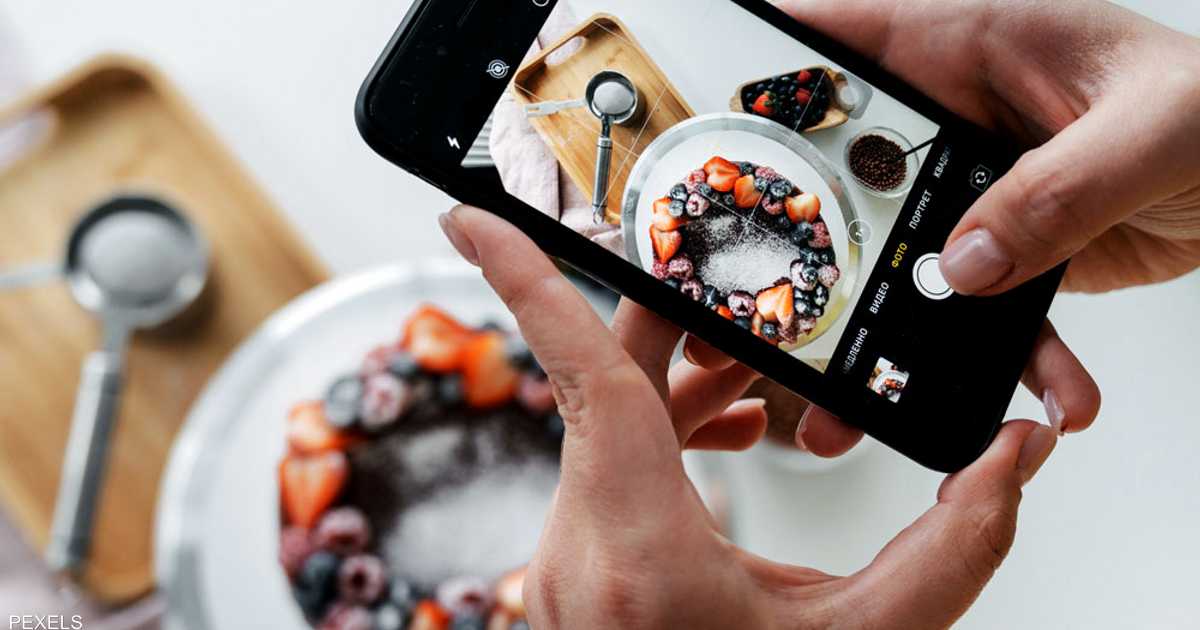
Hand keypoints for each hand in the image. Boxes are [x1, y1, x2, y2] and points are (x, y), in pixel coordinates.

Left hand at [439, 205, 1058, 629]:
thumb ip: (954, 547)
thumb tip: (1011, 456)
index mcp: (638, 547)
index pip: (581, 374)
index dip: (528, 282)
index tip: (474, 218)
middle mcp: (578, 545)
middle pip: (612, 381)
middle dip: (688, 330)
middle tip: (750, 291)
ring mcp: (566, 559)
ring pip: (606, 422)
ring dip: (687, 388)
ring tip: (764, 392)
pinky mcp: (574, 566)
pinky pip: (605, 465)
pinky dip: (664, 434)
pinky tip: (729, 440)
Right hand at [685, 0, 1199, 449]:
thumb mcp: (1149, 132)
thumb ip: (1053, 193)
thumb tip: (961, 266)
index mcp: (972, 47)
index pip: (841, 45)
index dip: (767, 78)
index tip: (710, 130)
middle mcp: (961, 118)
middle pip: (850, 179)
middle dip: (811, 246)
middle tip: (777, 309)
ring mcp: (982, 188)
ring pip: (905, 261)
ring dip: (894, 334)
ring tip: (872, 398)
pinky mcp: (1015, 244)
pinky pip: (986, 308)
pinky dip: (1009, 360)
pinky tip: (1045, 393)